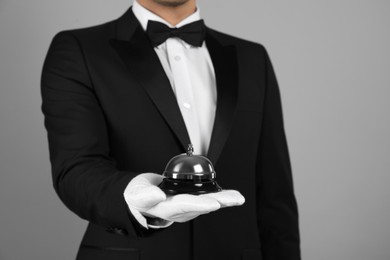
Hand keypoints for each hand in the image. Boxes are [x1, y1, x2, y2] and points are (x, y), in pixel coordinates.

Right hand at [124, 173, 244, 223]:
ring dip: (224, 200)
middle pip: (202, 206)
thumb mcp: (136, 194)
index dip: (199, 205)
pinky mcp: (190, 201)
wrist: (139, 199)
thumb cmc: (136, 196)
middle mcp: (178, 210)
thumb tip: (158, 196)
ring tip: (238, 197)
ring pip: (207, 203)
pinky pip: (206, 199)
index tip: (213, 203)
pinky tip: (231, 195)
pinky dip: (219, 196)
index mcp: (165, 208)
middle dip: (220, 202)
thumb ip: (145, 195)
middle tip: (236, 199)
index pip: (184, 206)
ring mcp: (185, 207)